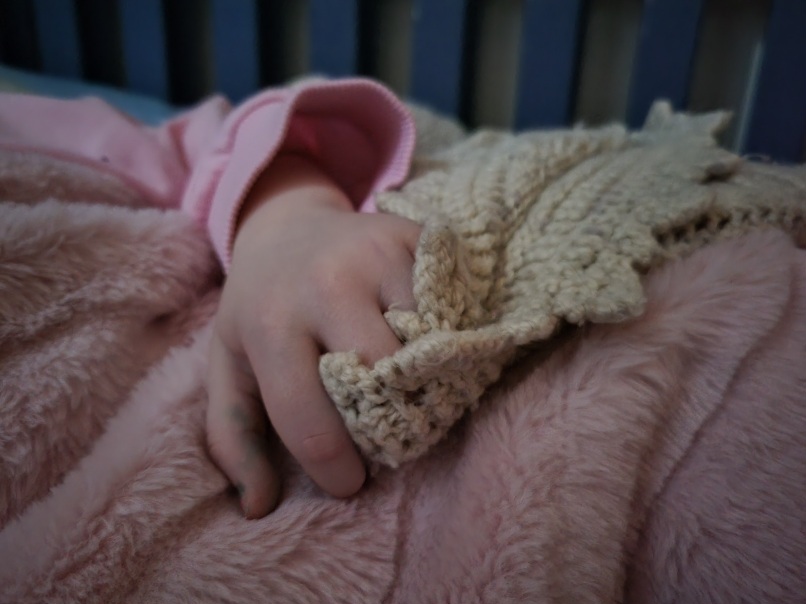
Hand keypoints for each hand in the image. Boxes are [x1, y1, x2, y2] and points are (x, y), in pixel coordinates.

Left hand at [206, 154, 420, 517]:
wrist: (288, 225)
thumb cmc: (259, 307)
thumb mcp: (229, 365)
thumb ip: (233, 436)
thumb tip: (257, 507)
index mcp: (270, 323)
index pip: (310, 420)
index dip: (337, 468)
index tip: (350, 482)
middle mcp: (325, 283)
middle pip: (382, 378)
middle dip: (391, 422)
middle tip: (389, 436)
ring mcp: (377, 254)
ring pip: (429, 341)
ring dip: (427, 378)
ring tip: (413, 395)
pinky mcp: (416, 238)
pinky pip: (451, 305)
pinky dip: (448, 335)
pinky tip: (429, 348)